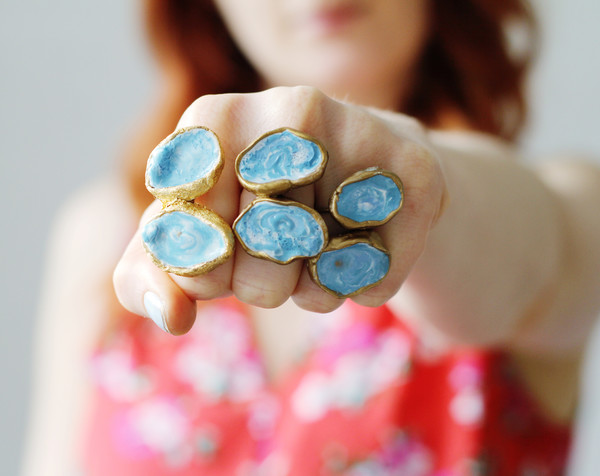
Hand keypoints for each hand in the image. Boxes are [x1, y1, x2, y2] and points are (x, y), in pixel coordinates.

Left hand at [113, 86, 447, 333]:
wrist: (364, 187)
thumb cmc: (267, 211)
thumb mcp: (197, 236)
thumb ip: (152, 274)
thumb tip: (170, 314)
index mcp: (216, 117)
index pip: (190, 235)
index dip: (206, 266)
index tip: (223, 253)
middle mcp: (290, 107)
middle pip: (257, 252)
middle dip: (261, 279)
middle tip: (278, 251)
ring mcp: (360, 130)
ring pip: (319, 270)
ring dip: (313, 286)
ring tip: (320, 248)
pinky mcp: (416, 173)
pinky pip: (374, 275)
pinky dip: (362, 287)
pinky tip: (363, 251)